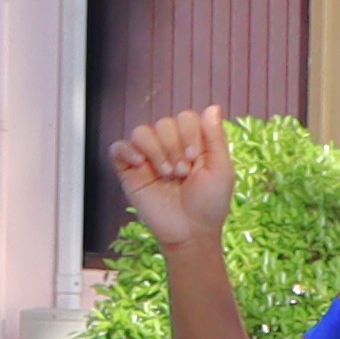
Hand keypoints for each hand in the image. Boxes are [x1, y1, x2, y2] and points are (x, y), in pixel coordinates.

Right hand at [110, 109, 235, 252]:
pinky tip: (140, 165)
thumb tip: (212, 107)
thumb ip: (215, 138)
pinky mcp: (129, 170)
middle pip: (164, 123)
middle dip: (174, 147)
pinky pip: (118, 147)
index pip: (186, 118)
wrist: (190, 231)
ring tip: (165, 173)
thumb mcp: (221, 169)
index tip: (194, 159)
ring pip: (142, 131)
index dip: (190, 133)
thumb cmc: (209, 203)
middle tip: (181, 172)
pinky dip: (128, 151)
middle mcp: (169, 146)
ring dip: (156, 151)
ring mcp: (147, 157)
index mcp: (193, 143)